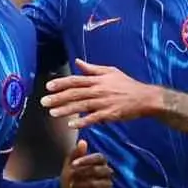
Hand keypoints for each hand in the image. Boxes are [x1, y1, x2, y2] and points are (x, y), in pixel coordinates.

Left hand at [42, 60, 161, 129]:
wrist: (144, 98)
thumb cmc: (127, 84)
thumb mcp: (110, 72)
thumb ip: (92, 68)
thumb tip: (78, 61)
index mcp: (97, 80)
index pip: (75, 80)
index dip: (61, 83)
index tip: (48, 86)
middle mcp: (98, 90)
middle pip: (75, 93)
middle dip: (58, 97)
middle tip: (43, 102)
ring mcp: (103, 103)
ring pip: (81, 106)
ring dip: (66, 109)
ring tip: (52, 113)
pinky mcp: (109, 114)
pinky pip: (93, 118)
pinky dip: (82, 121)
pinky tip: (71, 125)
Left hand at [59, 140, 112, 187]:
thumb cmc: (71, 176)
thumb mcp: (70, 164)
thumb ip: (76, 153)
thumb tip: (82, 142)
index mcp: (101, 161)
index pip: (99, 157)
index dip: (86, 160)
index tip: (72, 165)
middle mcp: (107, 172)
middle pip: (98, 170)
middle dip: (82, 174)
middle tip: (71, 178)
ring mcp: (108, 184)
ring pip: (97, 184)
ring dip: (82, 186)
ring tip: (73, 187)